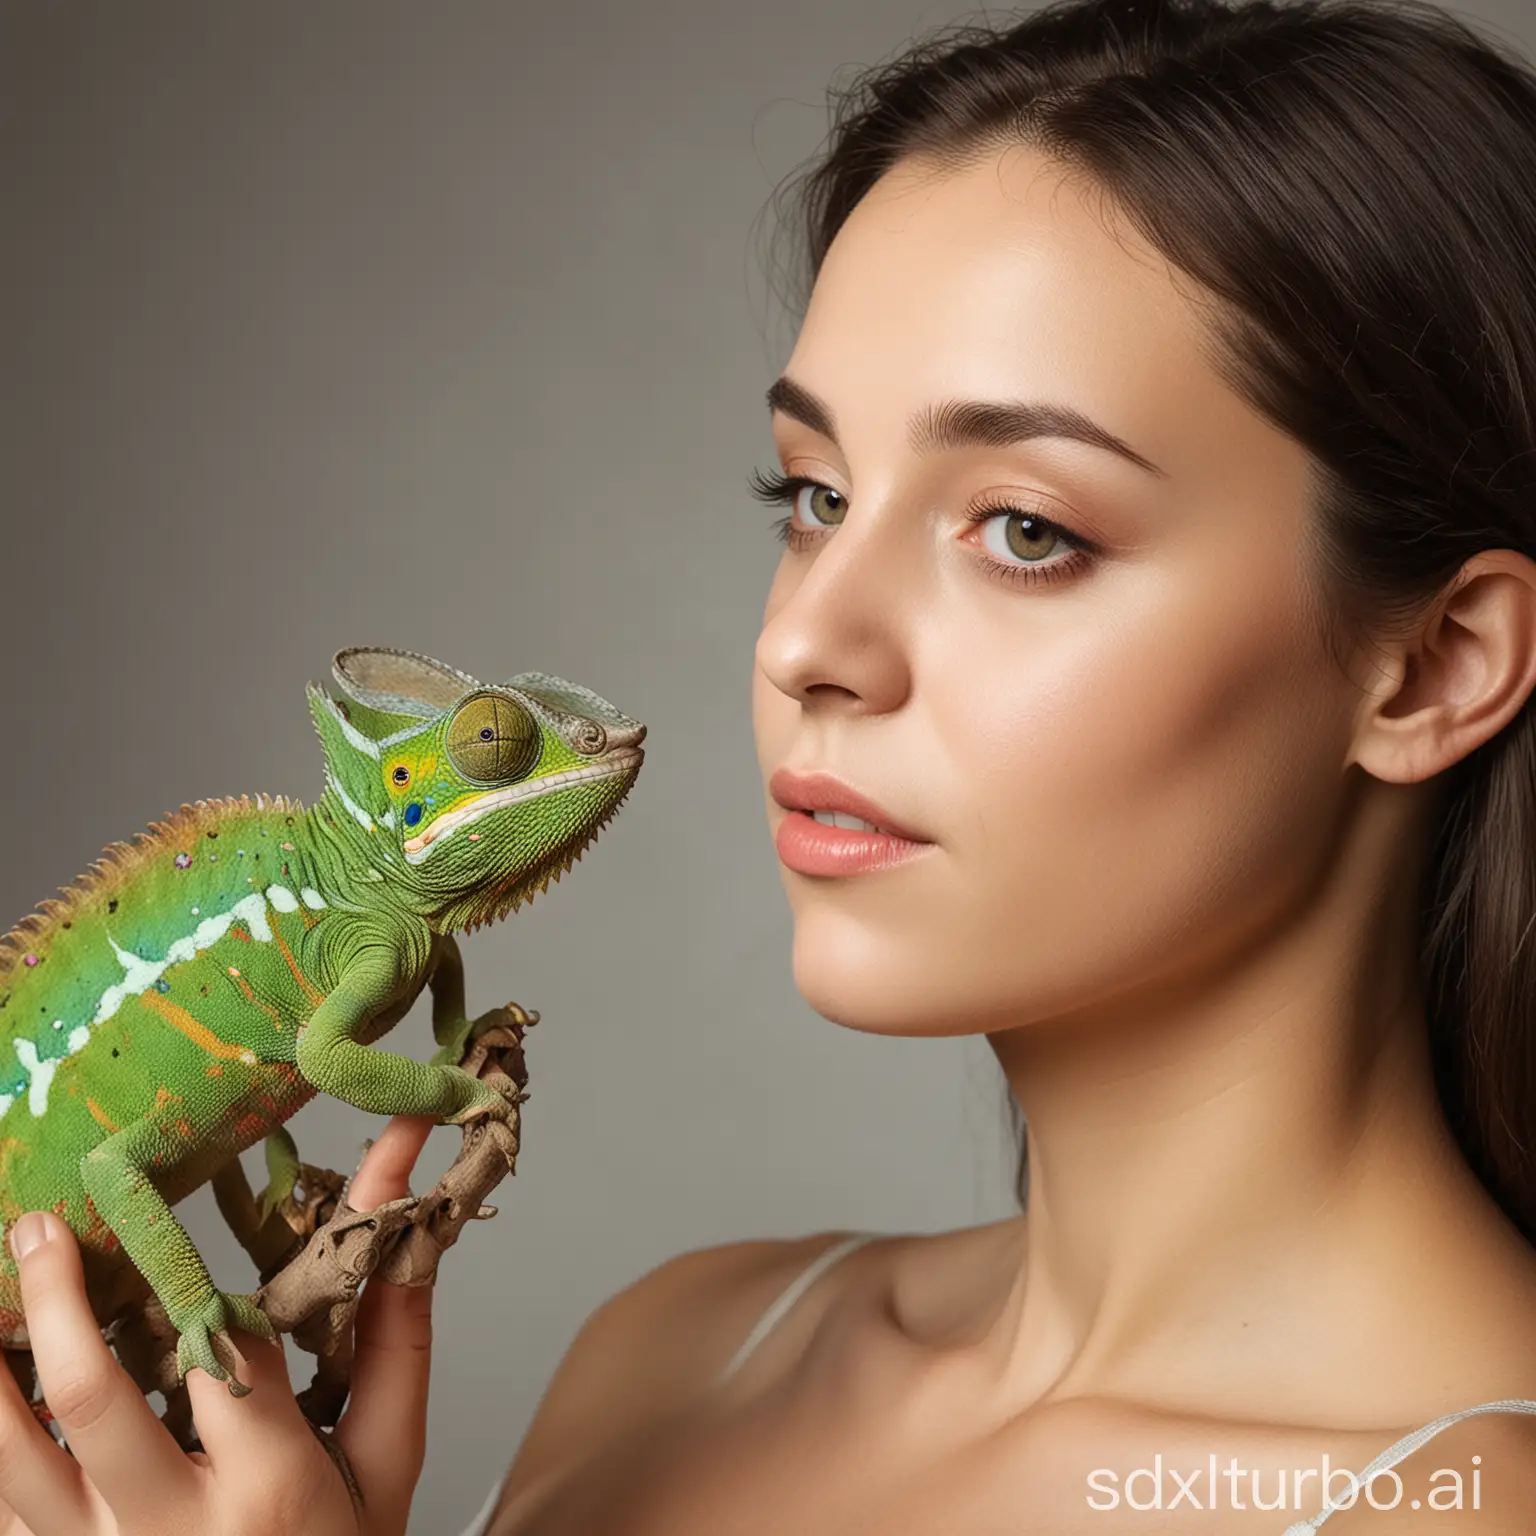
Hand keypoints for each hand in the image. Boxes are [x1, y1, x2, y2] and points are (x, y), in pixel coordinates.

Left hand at [0, 1115, 438, 1534]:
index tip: (148, 1190)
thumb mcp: (387, 1463)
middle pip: (91, 1398)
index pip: (223, 1350)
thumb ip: (395, 1345)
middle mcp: (171, 1527)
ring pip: (13, 1459)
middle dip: (55, 1301)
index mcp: (269, 1485)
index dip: (182, 1263)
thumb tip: (409, 1233)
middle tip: (38, 1225)